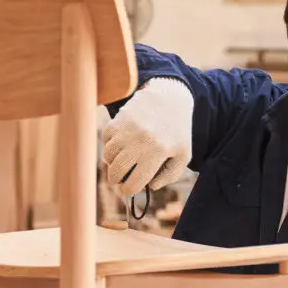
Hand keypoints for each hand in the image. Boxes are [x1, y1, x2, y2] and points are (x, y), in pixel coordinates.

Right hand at [101, 78, 193, 197]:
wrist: (169, 97)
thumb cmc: (177, 131)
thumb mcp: (183, 155)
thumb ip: (170, 175)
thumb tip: (150, 186)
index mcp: (158, 152)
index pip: (134, 183)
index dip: (128, 190)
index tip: (127, 189)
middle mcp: (141, 141)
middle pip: (116, 172)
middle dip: (117, 179)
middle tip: (121, 178)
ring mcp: (128, 129)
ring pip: (108, 157)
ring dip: (112, 162)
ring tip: (122, 160)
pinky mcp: (119, 119)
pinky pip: (105, 140)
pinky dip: (109, 145)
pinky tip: (119, 144)